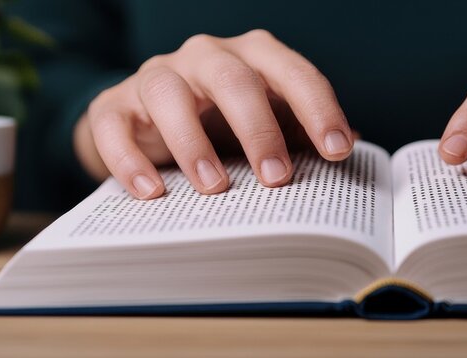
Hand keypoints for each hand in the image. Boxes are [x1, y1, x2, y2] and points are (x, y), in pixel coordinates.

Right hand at [74, 30, 353, 198]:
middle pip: (234, 79)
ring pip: (170, 94)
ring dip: (194, 144)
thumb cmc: (223, 123)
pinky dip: (129, 160)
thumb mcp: (269, 124)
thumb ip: (304, 132)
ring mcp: (158, 76)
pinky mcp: (115, 105)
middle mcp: (206, 56)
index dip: (318, 109)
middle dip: (259, 129)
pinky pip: (115, 125)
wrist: (149, 122)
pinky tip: (152, 192)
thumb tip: (351, 147)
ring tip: (216, 188)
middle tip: (278, 176)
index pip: (293, 73)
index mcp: (254, 57)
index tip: (338, 150)